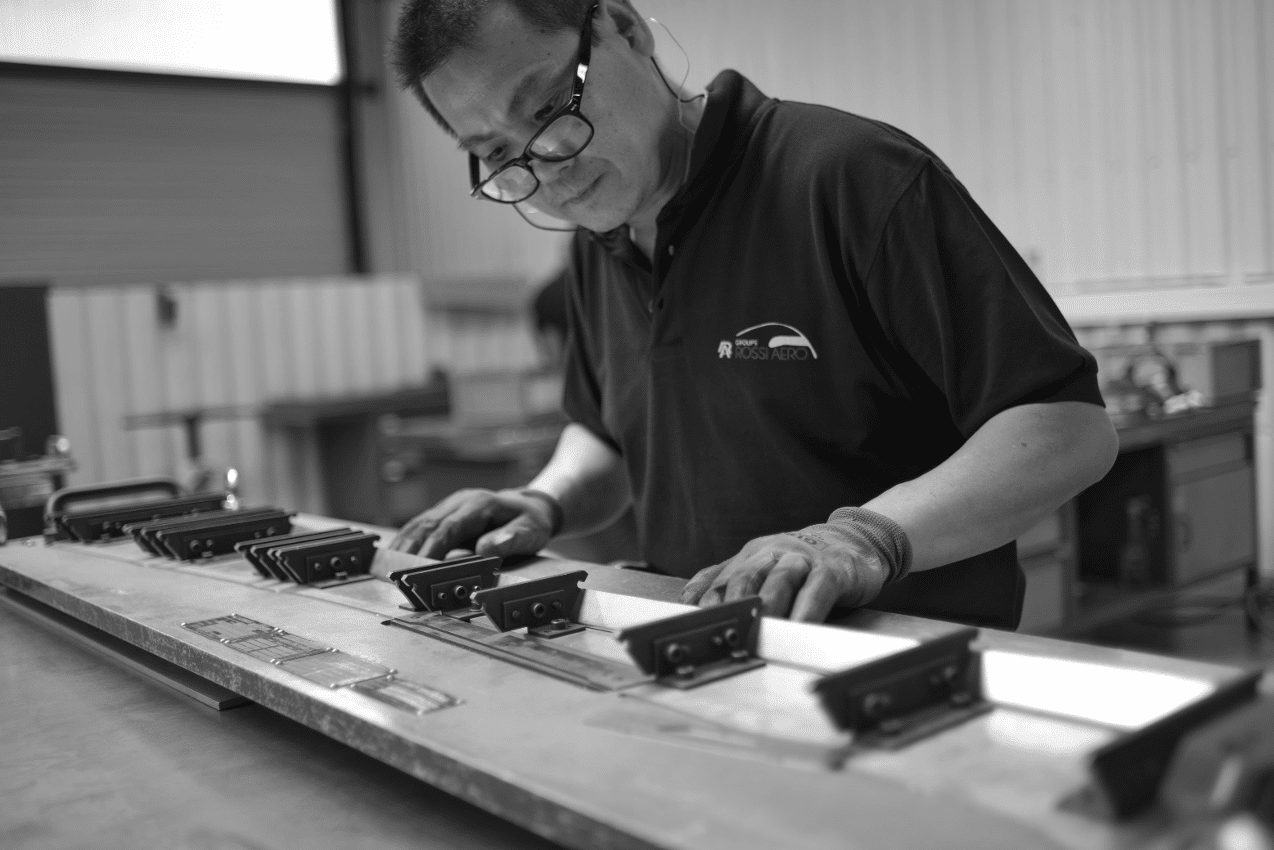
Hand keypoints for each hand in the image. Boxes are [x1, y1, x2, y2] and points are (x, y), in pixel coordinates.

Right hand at [389, 488, 556, 559]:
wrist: (531, 507)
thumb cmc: (531, 522)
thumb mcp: (532, 530)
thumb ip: (512, 538)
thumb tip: (485, 548)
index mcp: (480, 503)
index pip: (449, 527)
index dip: (432, 548)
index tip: (419, 567)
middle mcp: (460, 501)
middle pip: (428, 524)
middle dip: (410, 549)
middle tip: (396, 572)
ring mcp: (450, 506)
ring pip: (418, 524)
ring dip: (403, 545)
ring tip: (388, 568)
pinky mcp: (444, 514)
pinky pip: (420, 527)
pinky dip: (406, 542)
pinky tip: (394, 557)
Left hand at [679, 526, 889, 621]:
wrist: (853, 541)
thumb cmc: (802, 564)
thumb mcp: (761, 568)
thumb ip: (727, 581)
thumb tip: (688, 601)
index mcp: (749, 555)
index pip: (720, 580)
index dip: (706, 605)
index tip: (695, 631)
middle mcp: (772, 552)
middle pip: (745, 578)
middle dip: (731, 606)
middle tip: (724, 635)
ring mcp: (803, 559)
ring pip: (779, 580)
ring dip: (766, 607)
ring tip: (757, 633)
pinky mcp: (834, 568)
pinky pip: (817, 589)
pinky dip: (806, 609)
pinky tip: (798, 628)